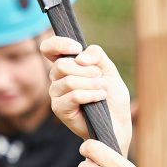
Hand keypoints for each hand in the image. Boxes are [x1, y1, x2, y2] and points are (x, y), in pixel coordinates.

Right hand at [44, 36, 132, 154]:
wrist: (118, 122)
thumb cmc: (112, 97)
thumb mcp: (108, 69)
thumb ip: (96, 55)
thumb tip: (79, 57)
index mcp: (66, 65)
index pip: (49, 48)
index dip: (59, 44)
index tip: (77, 48)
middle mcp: (57, 79)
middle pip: (62, 65)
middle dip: (88, 70)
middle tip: (101, 79)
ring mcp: (56, 94)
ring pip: (69, 81)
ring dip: (92, 84)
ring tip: (103, 90)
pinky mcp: (59, 109)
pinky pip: (73, 95)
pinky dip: (91, 95)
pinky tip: (100, 98)